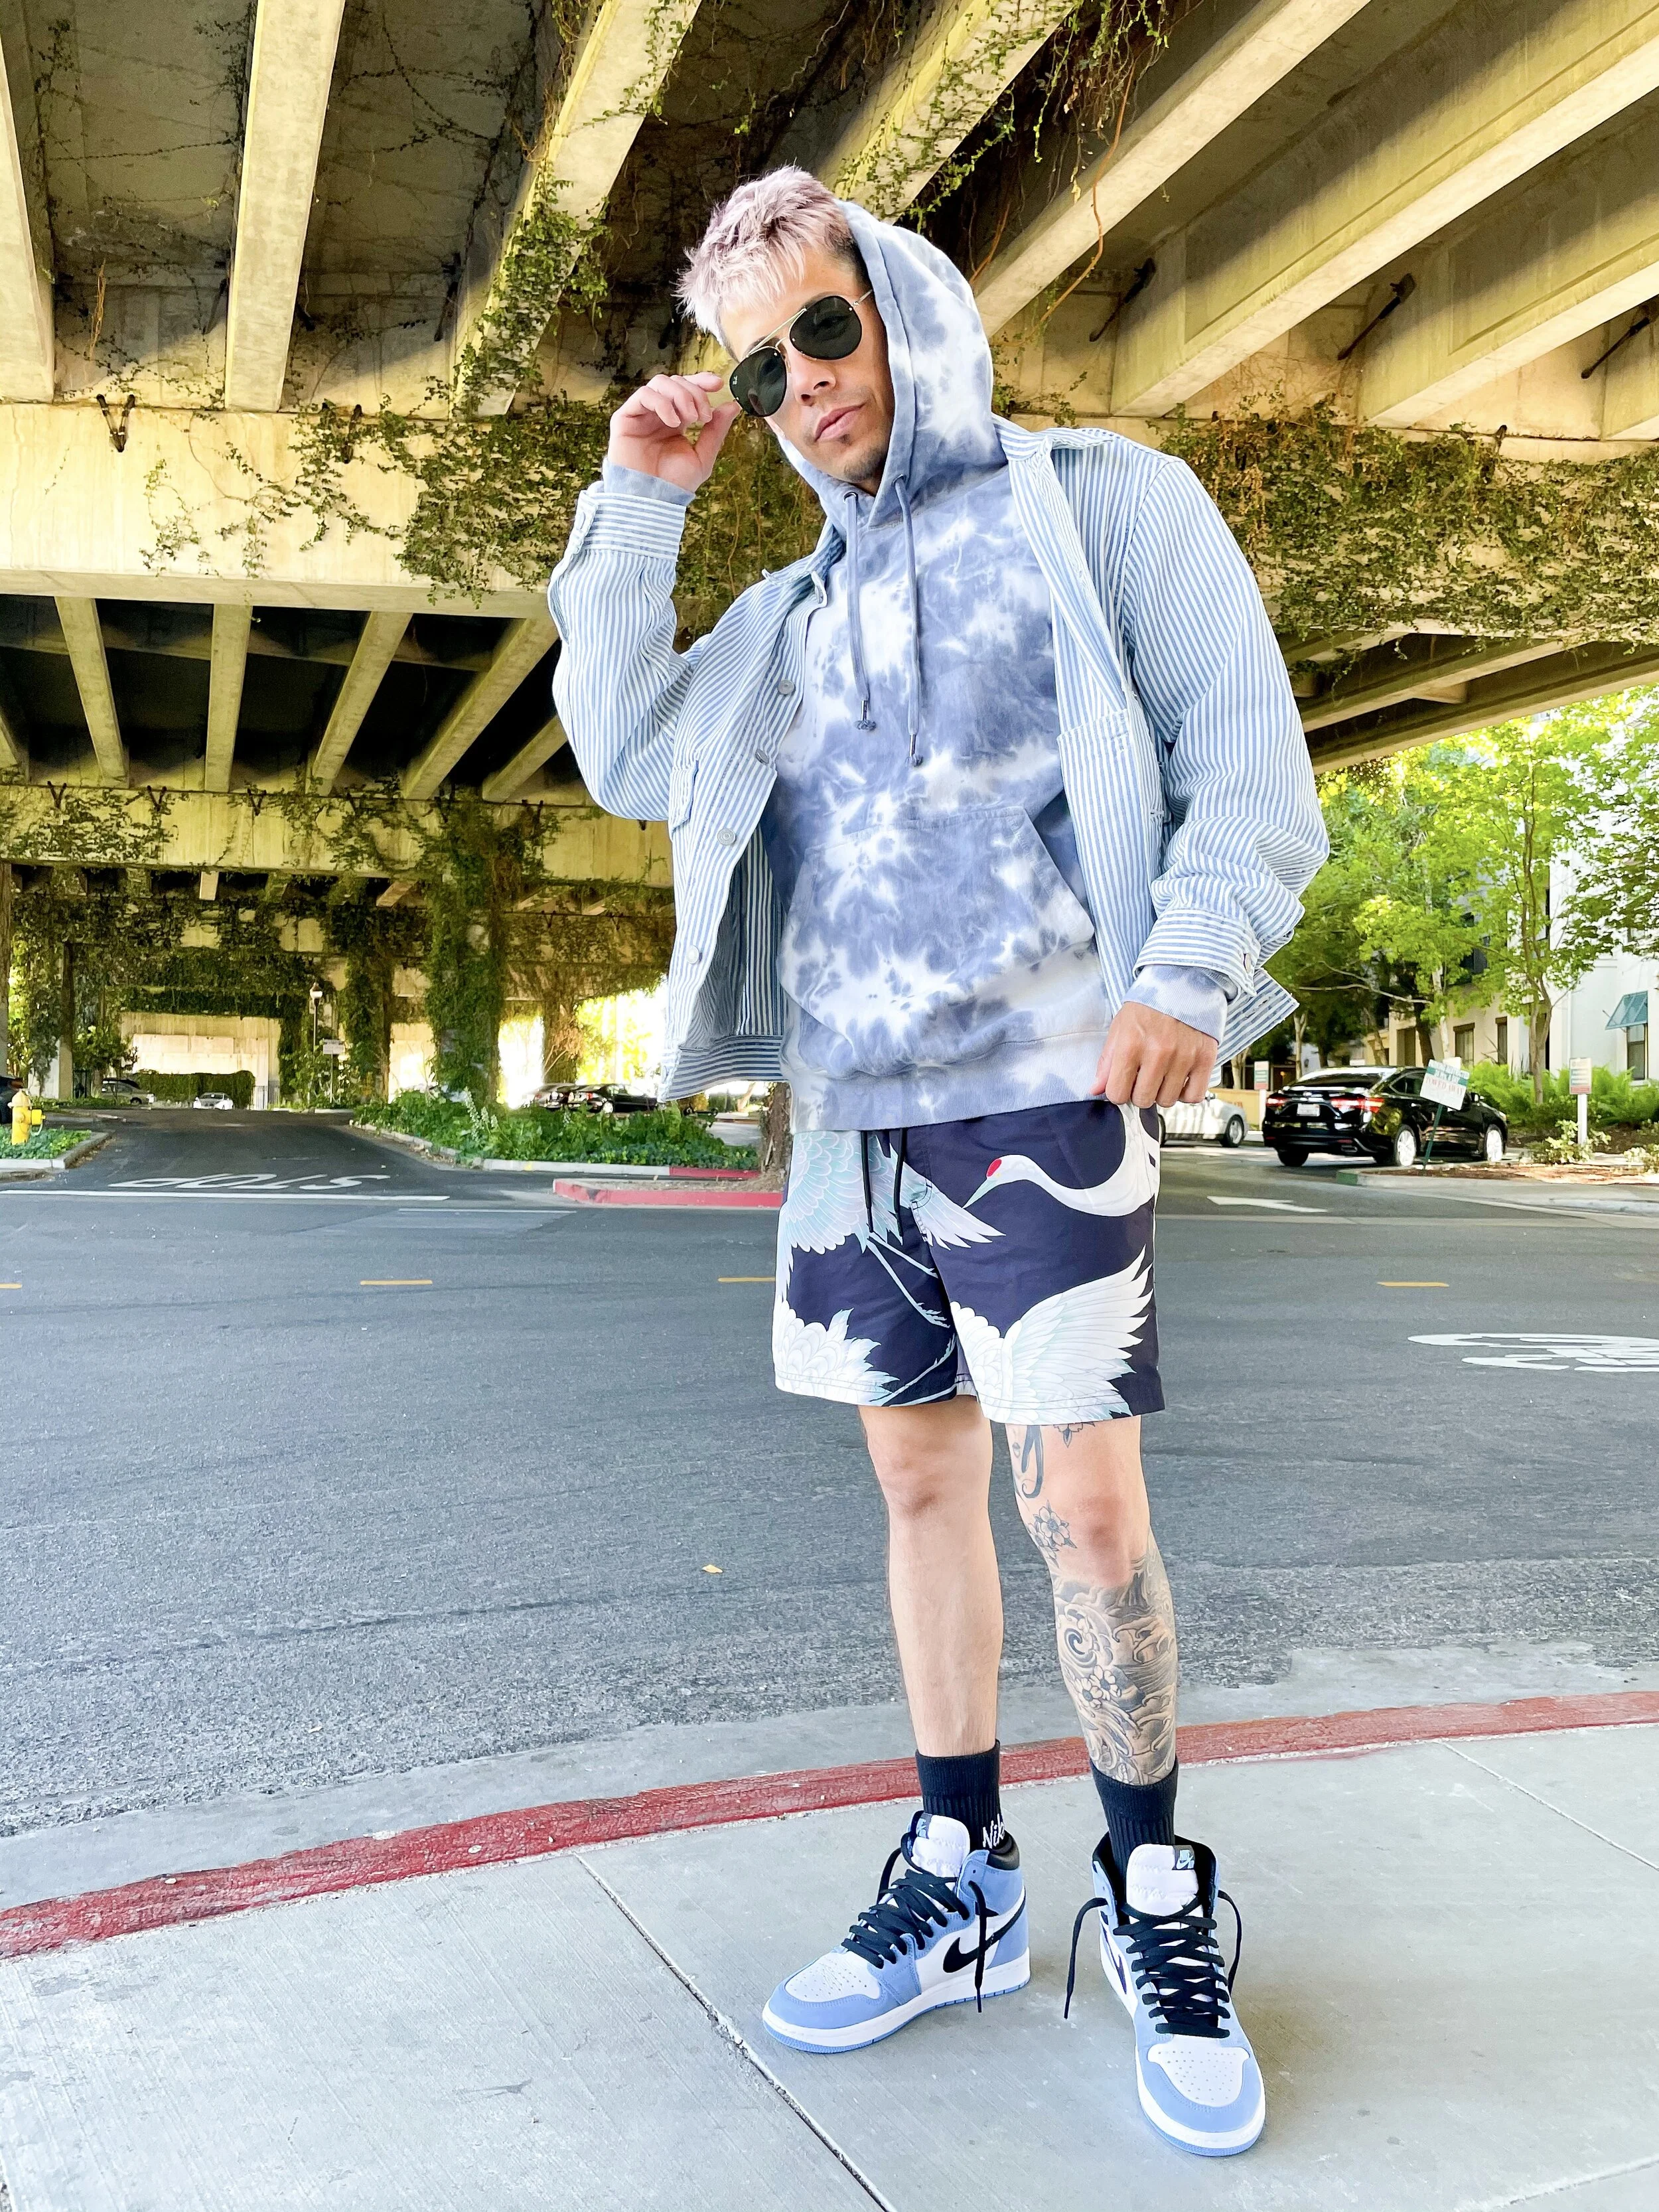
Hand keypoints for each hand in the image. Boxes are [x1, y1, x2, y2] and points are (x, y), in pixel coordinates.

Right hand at [607, 370, 741, 494]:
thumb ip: (716, 431)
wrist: (652, 501)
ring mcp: (641, 415)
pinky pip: (643, 395)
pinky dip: (662, 403)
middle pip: (676, 383)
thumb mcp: (702, 457)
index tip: (718, 384)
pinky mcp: (624, 419)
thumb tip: (732, 405)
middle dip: (694, 393)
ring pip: (660, 383)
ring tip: (690, 418)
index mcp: (676, 420)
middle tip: (702, 415)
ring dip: (680, 395)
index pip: (687, 390)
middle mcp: (658, 414)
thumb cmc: (674, 484)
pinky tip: (673, 422)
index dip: (701, 381)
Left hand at [1090, 1002, 1215, 1108]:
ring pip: (1167, 1100)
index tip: (1123, 1082)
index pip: (1117, 1094)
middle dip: (1140, 1092)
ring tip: (1163, 1074)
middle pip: (1143, 1100)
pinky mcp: (1205, 1059)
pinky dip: (1186, 1093)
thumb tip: (1095, 1089)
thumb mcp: (1120, 1027)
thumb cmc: (1148, 1006)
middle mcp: (1158, 1053)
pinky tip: (1180, 1079)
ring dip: (1162, 1092)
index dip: (1118, 1091)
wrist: (1182, 982)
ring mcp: (1184, 1057)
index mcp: (1131, 1045)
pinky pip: (1194, 1096)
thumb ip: (1107, 1062)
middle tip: (1144, 1076)